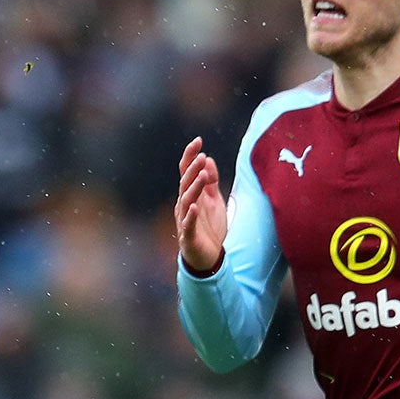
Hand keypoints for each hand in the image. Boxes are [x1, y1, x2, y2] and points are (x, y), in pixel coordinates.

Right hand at [175, 136, 227, 275]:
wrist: (208, 258)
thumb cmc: (209, 228)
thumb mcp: (214, 201)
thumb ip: (211, 182)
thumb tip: (208, 159)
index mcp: (190, 195)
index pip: (186, 172)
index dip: (190, 156)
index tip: (198, 140)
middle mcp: (184, 205)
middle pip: (185, 184)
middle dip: (192, 169)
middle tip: (201, 156)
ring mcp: (185, 220)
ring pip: (186, 201)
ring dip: (194, 187)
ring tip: (203, 174)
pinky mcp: (189, 236)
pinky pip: (188, 224)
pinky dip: (190, 216)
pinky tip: (194, 207)